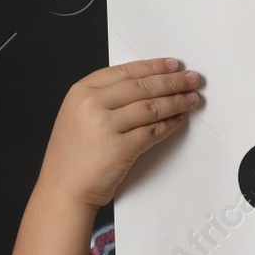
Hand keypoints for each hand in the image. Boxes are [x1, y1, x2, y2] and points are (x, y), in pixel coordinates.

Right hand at [37, 57, 201, 209]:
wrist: (63, 189)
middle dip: (172, 82)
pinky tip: (178, 121)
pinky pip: (153, 132)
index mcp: (81, 91)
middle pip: (142, 86)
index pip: (126, 71)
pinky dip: (169, 125)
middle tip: (191, 79)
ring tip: (191, 99)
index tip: (172, 65)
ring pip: (151, 107)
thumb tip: (145, 85)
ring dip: (176, 102)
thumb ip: (104, 97)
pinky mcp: (121, 148)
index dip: (154, 67)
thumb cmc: (72, 156)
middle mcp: (92, 104)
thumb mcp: (77, 114)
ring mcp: (106, 126)